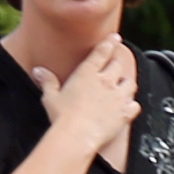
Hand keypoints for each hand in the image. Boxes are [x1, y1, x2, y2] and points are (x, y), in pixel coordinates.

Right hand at [30, 36, 138, 157]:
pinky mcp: (124, 113)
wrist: (76, 136)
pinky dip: (132, 105)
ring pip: (130, 83)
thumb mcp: (50, 97)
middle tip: (116, 62)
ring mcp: (118, 97)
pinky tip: (129, 107)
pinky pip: (135, 105)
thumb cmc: (62, 117)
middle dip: (117, 62)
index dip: (110, 42)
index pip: (102, 51)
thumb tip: (38, 71)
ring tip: (123, 85)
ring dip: (127, 83)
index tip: (115, 38)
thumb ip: (47, 82)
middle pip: (118, 64)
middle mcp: (106, 81)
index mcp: (87, 73)